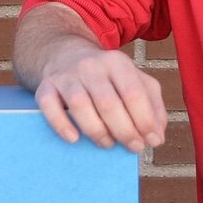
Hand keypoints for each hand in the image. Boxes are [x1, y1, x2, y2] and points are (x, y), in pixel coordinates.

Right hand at [32, 45, 165, 152]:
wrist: (65, 55)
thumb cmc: (106, 76)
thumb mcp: (134, 80)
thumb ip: (152, 105)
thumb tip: (156, 136)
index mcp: (117, 62)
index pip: (133, 93)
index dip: (144, 121)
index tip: (151, 141)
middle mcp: (90, 66)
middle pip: (108, 103)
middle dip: (124, 131)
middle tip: (133, 147)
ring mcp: (66, 76)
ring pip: (80, 106)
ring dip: (97, 132)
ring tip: (108, 144)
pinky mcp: (45, 86)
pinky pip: (49, 106)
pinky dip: (61, 125)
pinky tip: (74, 138)